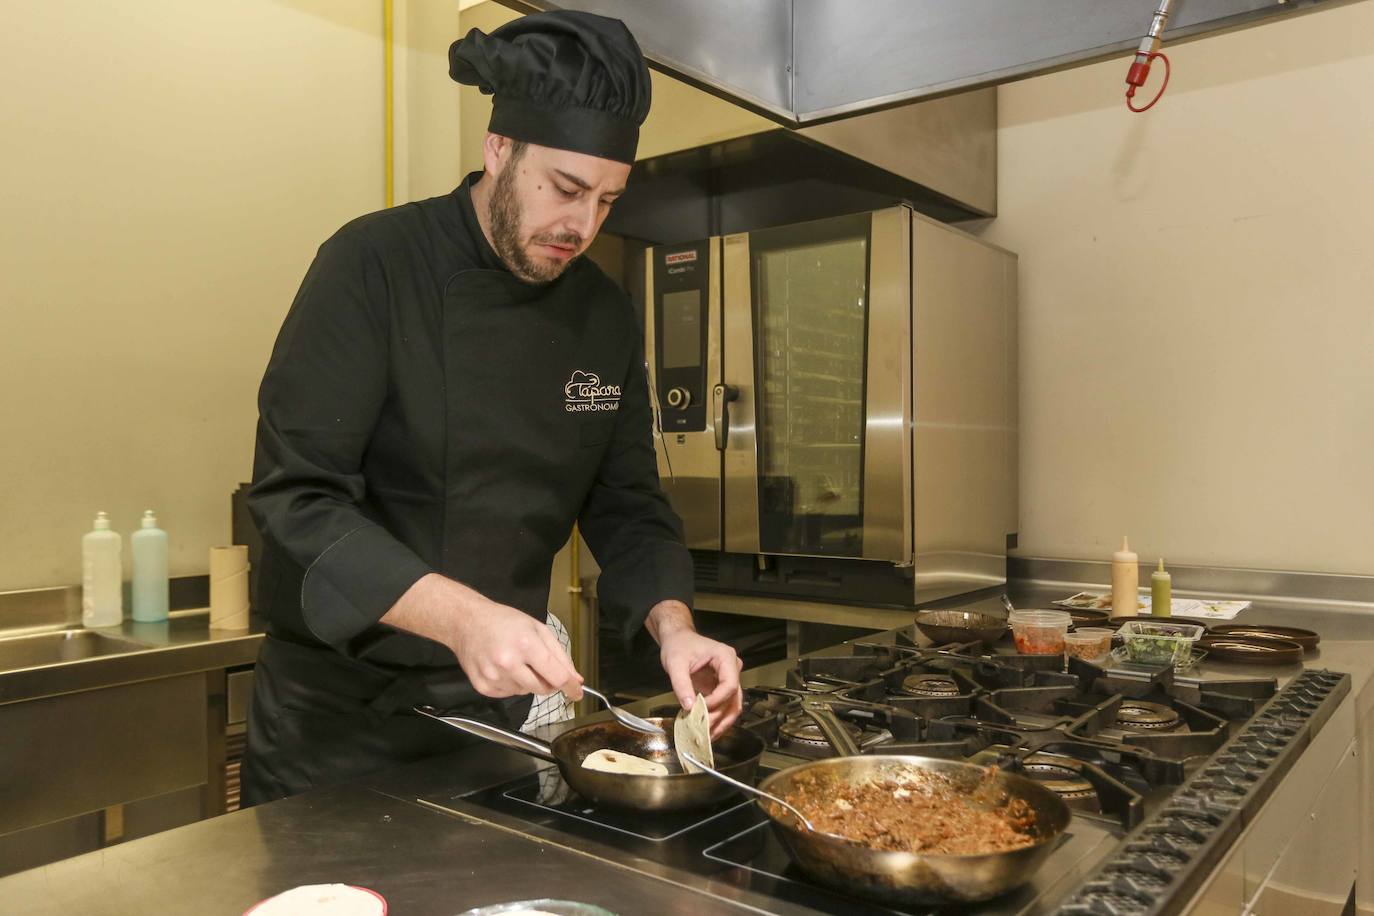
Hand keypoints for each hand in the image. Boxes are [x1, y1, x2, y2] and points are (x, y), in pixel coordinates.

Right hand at [382, 574, 582, 700]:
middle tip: (539, 666)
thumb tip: (575, 680)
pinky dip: (511, 685)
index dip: (570, 687)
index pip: (556, 676)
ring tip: (515, 661)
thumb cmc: (505, 621)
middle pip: (542, 689)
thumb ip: (560, 655)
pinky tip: (503, 668)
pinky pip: (508, 694)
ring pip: (525, 692)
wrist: (467, 622)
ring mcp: (493, 676)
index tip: (576, 693)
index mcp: (526, 644)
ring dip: (527, 681)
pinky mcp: (482, 686)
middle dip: (547, 682)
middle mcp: (508, 663)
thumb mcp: (538, 629)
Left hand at [647, 601, 742, 738]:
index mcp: (726, 658)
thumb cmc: (678, 646)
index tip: (699, 709)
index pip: (729, 685)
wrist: (679, 640)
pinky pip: (724, 706)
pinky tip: (707, 729)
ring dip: (721, 722)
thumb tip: (689, 707)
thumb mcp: (675, 663)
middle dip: (719, 717)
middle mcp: (733, 668)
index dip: (717, 700)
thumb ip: (682, 685)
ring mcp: (729, 679)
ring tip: (708, 736)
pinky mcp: (722, 688)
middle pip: (734, 699)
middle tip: (704, 731)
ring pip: (732, 706)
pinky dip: (717, 718)